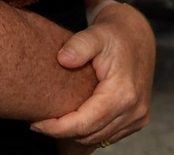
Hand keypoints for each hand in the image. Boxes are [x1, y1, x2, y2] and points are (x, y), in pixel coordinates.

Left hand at [31, 0, 153, 149]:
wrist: (136, 37)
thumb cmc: (112, 34)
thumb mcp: (95, 33)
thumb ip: (79, 45)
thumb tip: (63, 59)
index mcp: (123, 92)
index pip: (86, 122)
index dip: (59, 128)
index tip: (36, 124)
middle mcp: (134, 110)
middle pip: (91, 135)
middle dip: (61, 133)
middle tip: (37, 124)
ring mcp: (137, 117)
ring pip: (99, 139)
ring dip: (74, 136)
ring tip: (49, 124)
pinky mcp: (136, 120)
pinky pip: (108, 136)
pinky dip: (87, 133)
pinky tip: (68, 123)